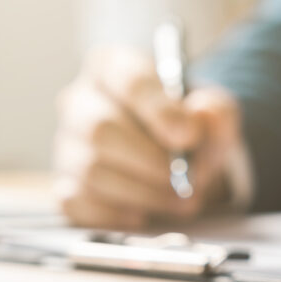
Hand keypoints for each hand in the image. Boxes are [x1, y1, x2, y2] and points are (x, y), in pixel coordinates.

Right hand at [53, 46, 241, 228]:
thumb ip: (216, 111)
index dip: (160, 111)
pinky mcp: (64, 185)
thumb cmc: (189, 127)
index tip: (189, 136)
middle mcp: (80, 101)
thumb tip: (202, 114)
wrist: (180, 161)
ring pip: (91, 171)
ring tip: (180, 199)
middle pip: (100, 129)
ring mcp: (67, 145)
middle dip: (152, 161)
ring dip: (143, 192)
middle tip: (188, 179)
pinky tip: (144, 213)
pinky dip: (115, 214)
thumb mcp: (214, 113)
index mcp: (114, 67)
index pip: (129, 81)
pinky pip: (77, 203)